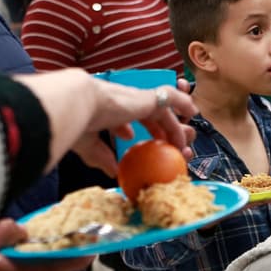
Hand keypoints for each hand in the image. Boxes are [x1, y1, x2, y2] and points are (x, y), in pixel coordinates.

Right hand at [0, 219, 93, 270]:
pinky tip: (34, 245)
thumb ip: (3, 233)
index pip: (67, 264)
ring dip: (54, 252)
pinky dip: (40, 259)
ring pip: (48, 269)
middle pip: (60, 265)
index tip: (99, 237)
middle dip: (70, 246)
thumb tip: (22, 228)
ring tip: (57, 231)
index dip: (86, 251)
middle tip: (77, 226)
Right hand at [19, 69, 196, 174]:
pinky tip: (193, 111)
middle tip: (170, 150)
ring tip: (182, 143)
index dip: (129, 130)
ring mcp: (136, 100)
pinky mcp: (147, 99)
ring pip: (163, 112)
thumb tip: (113, 172)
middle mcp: (124, 104)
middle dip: (161, 133)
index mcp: (108, 112)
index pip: (124, 120)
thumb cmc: (77, 123)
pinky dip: (183, 102)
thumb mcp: (88, 145)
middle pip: (150, 117)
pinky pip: (170, 97)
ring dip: (174, 127)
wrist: (80, 106)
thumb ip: (101, 157)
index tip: (132, 141)